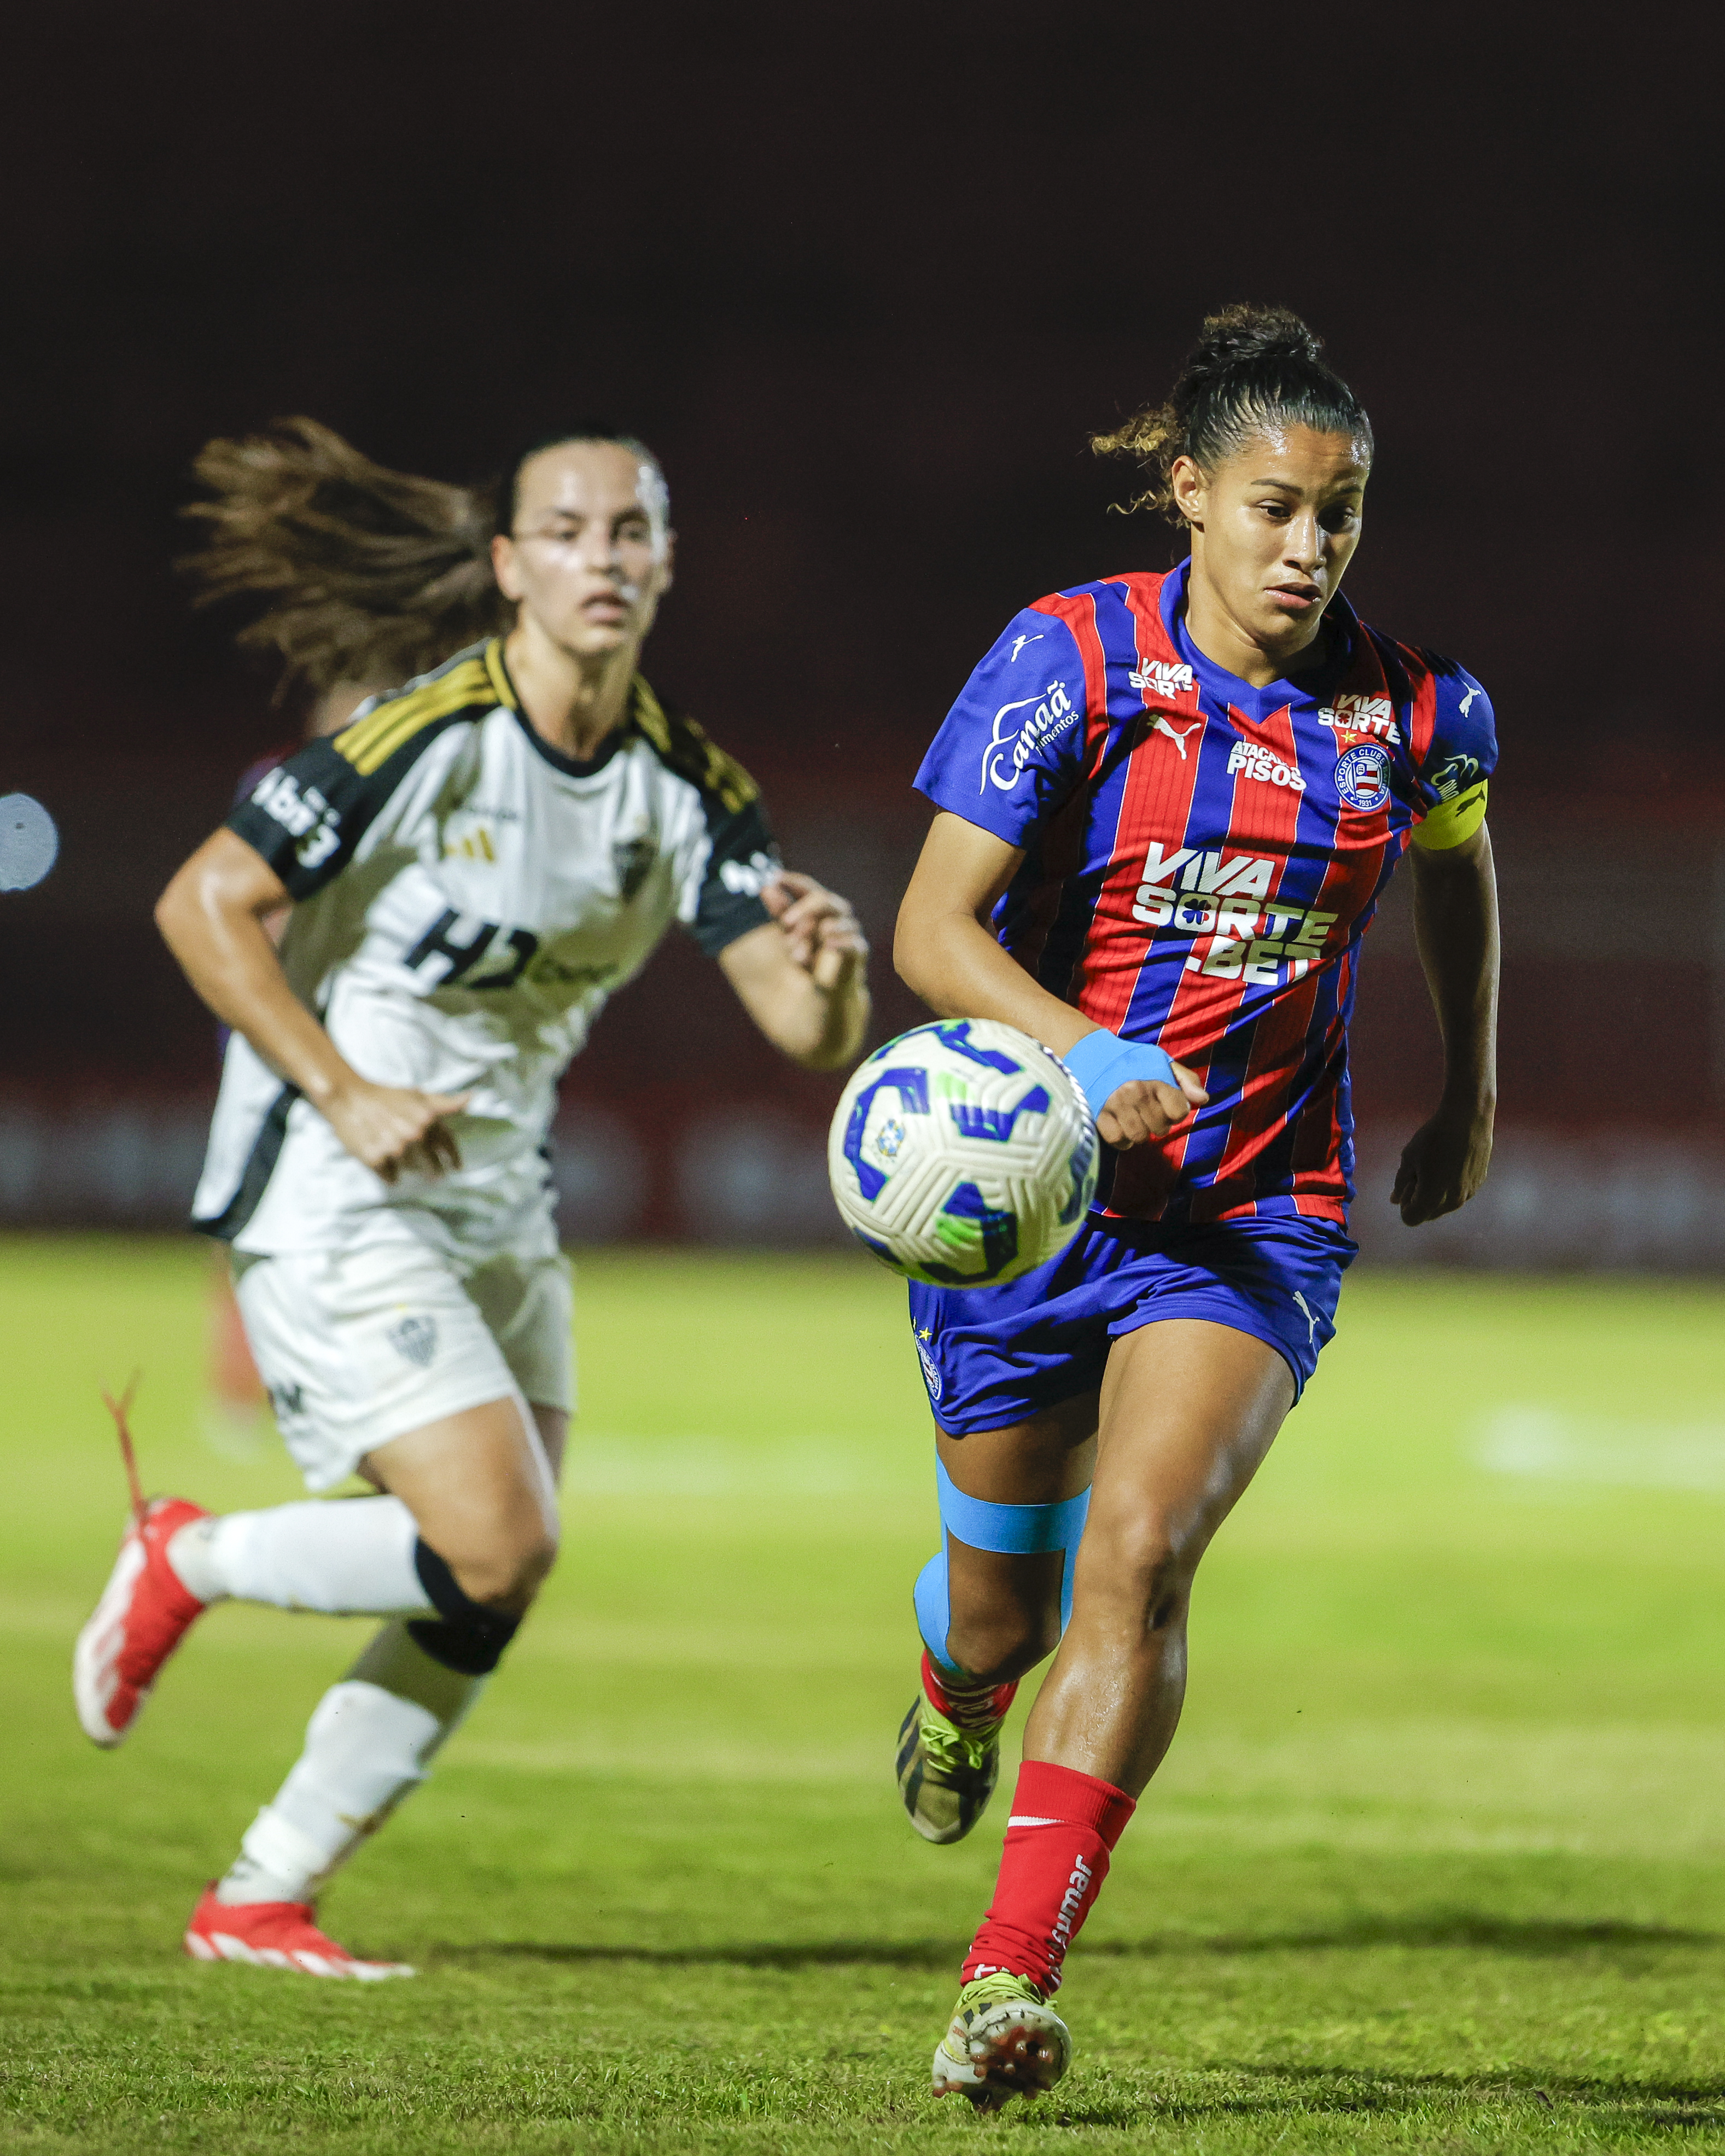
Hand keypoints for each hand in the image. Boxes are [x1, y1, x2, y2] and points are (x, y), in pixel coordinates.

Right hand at [321, 1077, 470, 1182]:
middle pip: (433, 1164)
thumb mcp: (417, 1096)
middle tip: (435, 1175)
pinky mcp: (375, 1159)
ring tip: (402, 1161)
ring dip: (409, 1168)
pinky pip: (390, 1177)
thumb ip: (444, 1103)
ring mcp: (394, 1148)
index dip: (453, 1157)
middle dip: (435, 1170)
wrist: (348, 1097)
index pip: (448, 1144)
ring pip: (411, 1170)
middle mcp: (414, 1135)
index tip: (456, 1168)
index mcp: (427, 1119)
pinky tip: (387, 1167)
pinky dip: (390, 1175)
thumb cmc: (385, 1096)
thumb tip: (470, 1099)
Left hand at [761, 871, 868, 991]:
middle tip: (786, 923)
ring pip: (836, 921)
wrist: (827, 987)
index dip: (793, 881)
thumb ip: (780, 911)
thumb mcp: (789, 933)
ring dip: (815, 932)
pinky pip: (852, 942)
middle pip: (823, 899)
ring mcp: (850, 930)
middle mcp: (837, 912)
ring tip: (798, 946)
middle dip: (803, 909)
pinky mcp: (859, 949)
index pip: (808, 887)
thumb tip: (766, 888)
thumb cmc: (808, 954)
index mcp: (819, 905)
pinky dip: (840, 942)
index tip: (776, 879)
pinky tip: (827, 944)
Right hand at [1098, 1061, 1207, 1148]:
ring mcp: (1116, 1105)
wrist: (1093, 1054)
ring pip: (1140, 1137)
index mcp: (1154, 1079)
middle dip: (1159, 1123)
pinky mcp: (1098, 1116)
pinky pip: (1118, 1140)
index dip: (1177, 1111)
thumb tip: (1203, 1100)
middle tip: (1149, 1113)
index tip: (1168, 1105)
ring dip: (1141, 1132)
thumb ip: (1186, 1080)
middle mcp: (1136, 1093)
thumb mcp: (1163, 1062)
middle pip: (1161, 1128)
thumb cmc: (1133, 1061)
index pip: (1179, 1111)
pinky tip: (1122, 1127)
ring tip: (1136, 1120)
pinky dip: (1122, 1139)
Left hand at [1391, 1102, 1492, 1224]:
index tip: (1408, 1183)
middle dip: (1418, 1200)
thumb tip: (1395, 1200)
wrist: (1468, 1119)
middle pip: (1427, 1214)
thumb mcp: (1409, 1157)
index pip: (1411, 1219)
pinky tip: (1448, 1163)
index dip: (1404, 1204)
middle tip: (1418, 1173)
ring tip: (1433, 1167)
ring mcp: (1468, 1193)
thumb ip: (1401, 1182)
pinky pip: (1457, 1194)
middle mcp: (1453, 1202)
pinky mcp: (1478, 1183)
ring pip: (1443, 1205)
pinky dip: (1449, 1186)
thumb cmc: (1433, 1137)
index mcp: (1432, 1198)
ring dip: (1434, 1194)